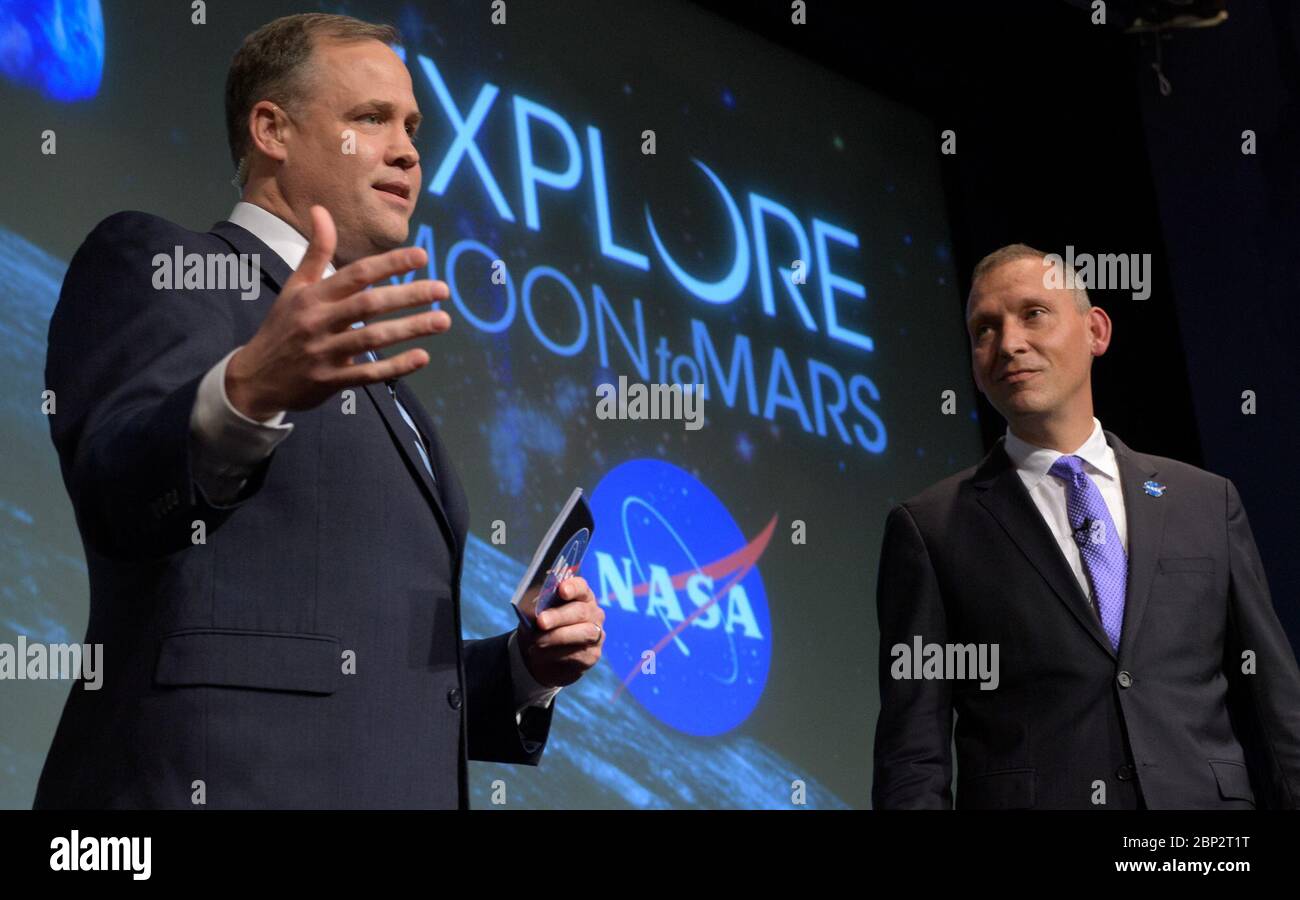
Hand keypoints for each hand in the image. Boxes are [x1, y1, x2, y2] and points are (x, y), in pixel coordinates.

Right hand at [226, 205, 450, 419]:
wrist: (255, 378)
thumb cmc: (282, 327)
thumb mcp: (295, 287)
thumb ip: (316, 252)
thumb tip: (320, 209)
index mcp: (314, 296)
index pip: (356, 274)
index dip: (389, 263)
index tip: (422, 256)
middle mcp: (320, 321)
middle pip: (370, 304)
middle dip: (409, 295)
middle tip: (443, 289)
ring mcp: (325, 352)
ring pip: (374, 338)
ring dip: (411, 329)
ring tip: (443, 321)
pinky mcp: (331, 380)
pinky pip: (368, 374)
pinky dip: (396, 367)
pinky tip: (422, 357)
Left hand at [517, 576, 604, 687]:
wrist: (543, 656)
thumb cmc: (541, 628)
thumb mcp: (536, 615)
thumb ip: (537, 608)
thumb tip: (532, 610)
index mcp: (581, 596)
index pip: (581, 587)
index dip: (573, 587)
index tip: (562, 590)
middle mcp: (593, 613)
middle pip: (580, 611)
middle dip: (559, 616)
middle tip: (541, 621)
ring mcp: (596, 634)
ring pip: (583, 633)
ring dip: (558, 637)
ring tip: (537, 641)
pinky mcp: (592, 655)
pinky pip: (577, 653)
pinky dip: (555, 653)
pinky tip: (540, 653)